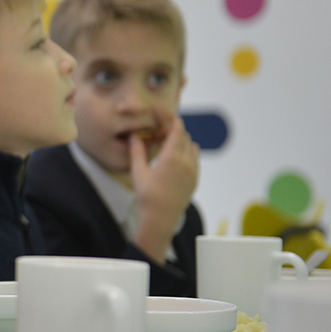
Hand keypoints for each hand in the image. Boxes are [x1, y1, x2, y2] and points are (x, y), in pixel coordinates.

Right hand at [129, 112, 199, 263]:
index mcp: (172, 157)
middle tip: (159, 129)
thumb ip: (137, 151)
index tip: (163, 112)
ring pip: (191, 147)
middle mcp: (187, 162)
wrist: (161, 219)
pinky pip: (194, 159)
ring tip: (166, 144)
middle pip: (184, 136)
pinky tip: (173, 159)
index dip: (170, 118)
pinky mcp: (195, 179)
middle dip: (173, 130)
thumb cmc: (147, 197)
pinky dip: (186, 153)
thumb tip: (135, 136)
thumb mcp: (138, 172)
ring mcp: (194, 171)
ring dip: (180, 141)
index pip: (177, 129)